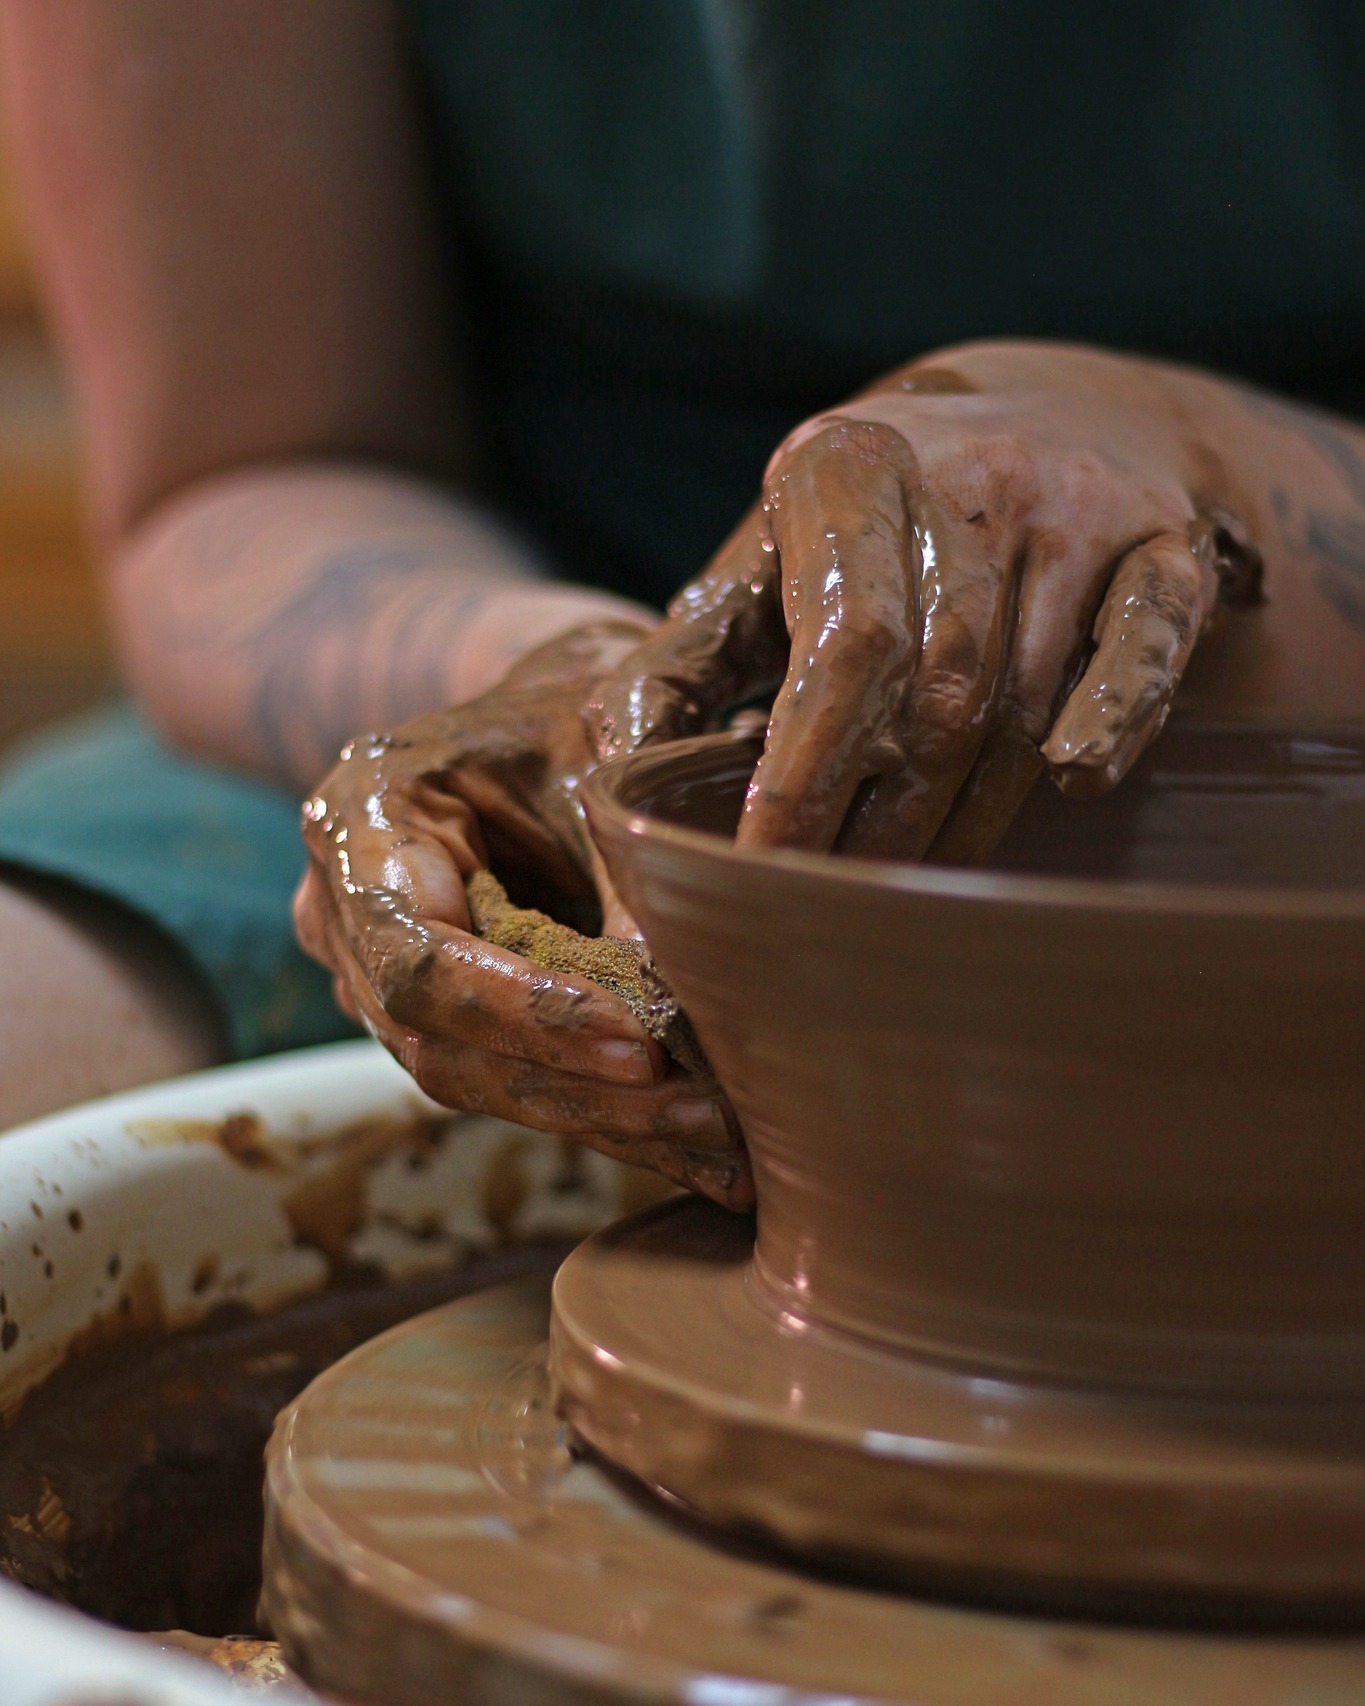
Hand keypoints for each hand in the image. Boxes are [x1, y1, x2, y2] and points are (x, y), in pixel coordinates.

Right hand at [294, 621, 750, 1207]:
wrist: (544, 698)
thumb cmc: (576, 698)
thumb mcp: (610, 744)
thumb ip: (628, 864)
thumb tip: (675, 1013)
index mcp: (362, 818)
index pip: (418, 956)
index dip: (526, 1015)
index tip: (642, 1044)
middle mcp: (343, 906)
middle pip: (437, 1043)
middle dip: (575, 1090)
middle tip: (705, 1114)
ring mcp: (376, 968)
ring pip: (473, 1080)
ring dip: (599, 1119)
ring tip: (720, 1143)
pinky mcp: (436, 1009)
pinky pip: (505, 1078)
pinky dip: (600, 1111)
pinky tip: (694, 1143)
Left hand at [589, 342, 1267, 861]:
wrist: (1028, 411)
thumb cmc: (859, 525)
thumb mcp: (760, 562)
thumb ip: (685, 665)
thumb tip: (611, 791)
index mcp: (849, 470)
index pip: (841, 644)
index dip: (808, 768)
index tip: (767, 863)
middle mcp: (975, 475)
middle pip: (938, 689)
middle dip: (883, 816)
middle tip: (834, 906)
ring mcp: (1081, 504)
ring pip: (1026, 694)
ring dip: (967, 812)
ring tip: (908, 891)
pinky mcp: (1164, 537)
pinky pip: (1150, 644)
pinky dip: (1117, 719)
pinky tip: (1076, 783)